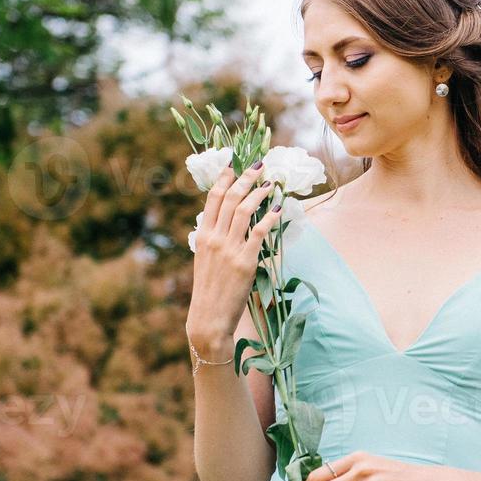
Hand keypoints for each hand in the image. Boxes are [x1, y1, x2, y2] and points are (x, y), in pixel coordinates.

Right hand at [185, 159, 280, 351]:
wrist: (209, 317)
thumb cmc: (209, 289)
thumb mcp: (205, 259)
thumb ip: (214, 239)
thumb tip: (225, 222)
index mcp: (203, 235)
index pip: (212, 198)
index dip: (223, 177)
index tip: (233, 162)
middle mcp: (214, 238)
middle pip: (230, 198)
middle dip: (245, 177)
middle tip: (258, 164)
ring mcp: (229, 249)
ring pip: (244, 210)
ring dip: (259, 192)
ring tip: (271, 182)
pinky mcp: (244, 261)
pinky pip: (259, 233)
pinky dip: (269, 217)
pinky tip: (278, 209)